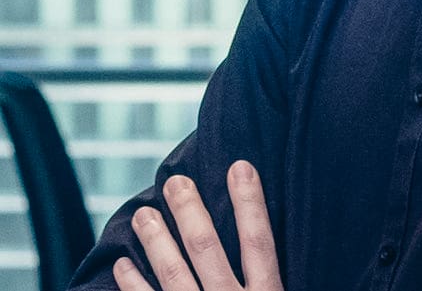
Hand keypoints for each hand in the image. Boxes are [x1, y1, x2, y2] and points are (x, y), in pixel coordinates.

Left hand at [112, 160, 282, 290]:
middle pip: (206, 249)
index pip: (257, 241)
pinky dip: (132, 285)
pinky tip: (121, 265)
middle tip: (175, 182)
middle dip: (189, 211)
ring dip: (155, 241)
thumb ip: (272, 280)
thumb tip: (276, 239)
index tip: (239, 166)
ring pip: (173, 274)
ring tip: (142, 214)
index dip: (249, 202)